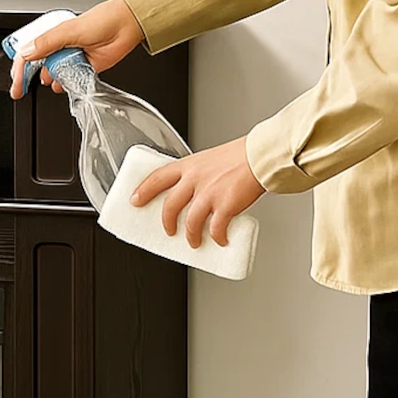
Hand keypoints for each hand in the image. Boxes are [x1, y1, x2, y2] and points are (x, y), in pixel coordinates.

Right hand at [10, 0, 145, 98]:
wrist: (126, 26)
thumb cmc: (102, 20)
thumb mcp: (68, 30)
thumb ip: (46, 43)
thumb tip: (27, 52)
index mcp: (52, 35)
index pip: (28, 52)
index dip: (19, 67)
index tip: (16, 80)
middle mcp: (59, 47)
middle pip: (36, 66)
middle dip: (26, 78)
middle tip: (19, 90)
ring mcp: (70, 58)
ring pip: (52, 74)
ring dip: (50, 80)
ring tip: (53, 79)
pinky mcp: (83, 68)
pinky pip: (69, 81)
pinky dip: (66, 84)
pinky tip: (65, 83)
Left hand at [131, 136, 265, 247]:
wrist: (263, 155)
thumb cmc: (242, 156)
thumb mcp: (210, 159)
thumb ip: (199, 174)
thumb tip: (194, 191)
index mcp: (190, 166)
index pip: (157, 177)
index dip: (143, 190)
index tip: (135, 200)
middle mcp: (195, 179)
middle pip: (170, 205)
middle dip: (167, 222)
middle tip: (168, 231)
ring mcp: (209, 193)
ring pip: (190, 222)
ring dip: (191, 235)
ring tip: (193, 242)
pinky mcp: (225, 206)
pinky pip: (216, 228)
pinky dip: (216, 237)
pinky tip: (219, 240)